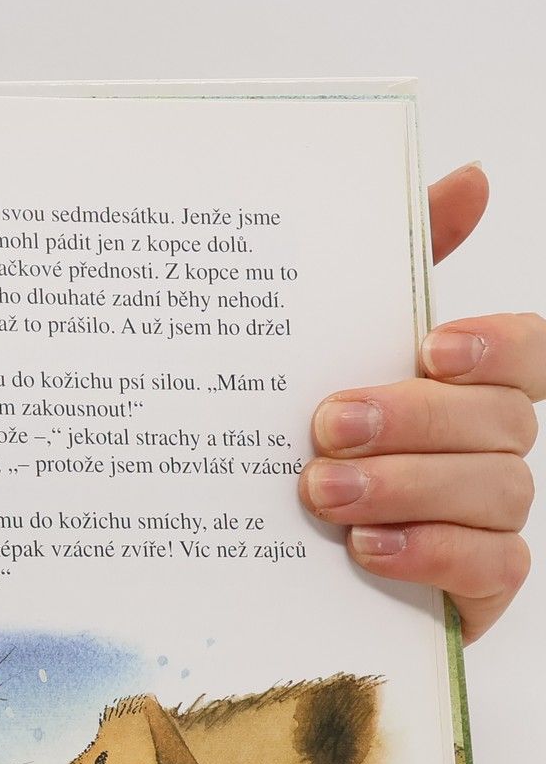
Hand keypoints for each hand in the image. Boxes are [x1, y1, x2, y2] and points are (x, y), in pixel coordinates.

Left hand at [302, 163, 542, 641]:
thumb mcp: (328, 348)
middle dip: (413, 420)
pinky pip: (491, 568)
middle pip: (501, 421)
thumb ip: (395, 269)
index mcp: (468, 385)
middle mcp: (490, 447)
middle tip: (327, 427)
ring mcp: (489, 518)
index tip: (432, 346)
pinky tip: (368, 549)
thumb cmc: (309, 438)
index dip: (498, 346)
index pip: (531, 352)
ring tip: (322, 492)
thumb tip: (471, 177)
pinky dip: (431, 553)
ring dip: (407, 486)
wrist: (247, 554)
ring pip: (496, 492)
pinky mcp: (476, 586)